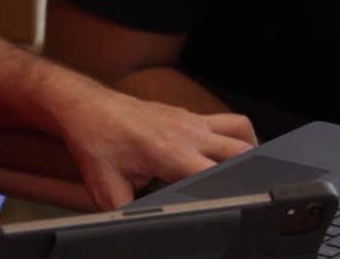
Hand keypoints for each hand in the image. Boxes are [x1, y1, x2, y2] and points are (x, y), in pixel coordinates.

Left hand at [56, 86, 256, 209]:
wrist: (86, 106)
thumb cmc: (95, 140)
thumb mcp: (107, 188)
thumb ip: (127, 213)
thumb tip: (133, 232)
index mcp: (169, 153)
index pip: (217, 174)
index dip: (230, 193)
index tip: (238, 204)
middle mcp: (186, 133)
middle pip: (241, 150)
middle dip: (251, 173)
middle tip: (252, 191)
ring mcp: (189, 120)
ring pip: (240, 129)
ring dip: (251, 149)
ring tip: (248, 171)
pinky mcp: (185, 114)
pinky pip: (225, 120)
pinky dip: (235, 135)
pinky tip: (225, 152)